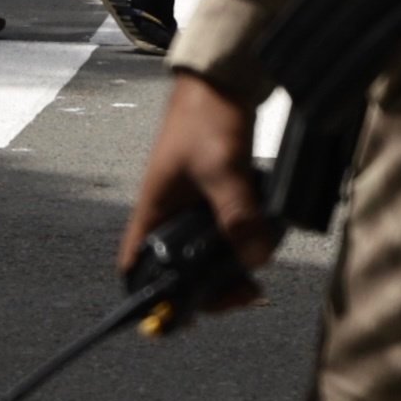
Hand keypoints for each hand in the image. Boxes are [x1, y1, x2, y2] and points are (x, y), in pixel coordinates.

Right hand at [121, 73, 274, 294]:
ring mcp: (197, 208)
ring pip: (210, 254)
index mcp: (154, 212)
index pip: (136, 267)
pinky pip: (230, 233)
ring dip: (233, 266)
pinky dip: (245, 243)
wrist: (222, 81)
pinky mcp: (220, 198)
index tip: (181, 318)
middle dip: (211, 288)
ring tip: (258, 266)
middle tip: (245, 293)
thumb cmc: (204, 119)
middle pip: (182, 270)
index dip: (151, 298)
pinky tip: (264, 241)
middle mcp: (171, 215)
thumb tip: (255, 260)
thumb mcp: (221, 170)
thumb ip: (237, 215)